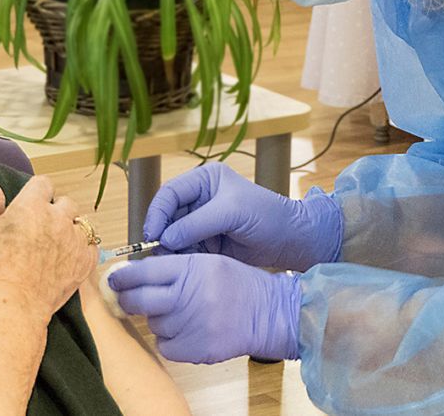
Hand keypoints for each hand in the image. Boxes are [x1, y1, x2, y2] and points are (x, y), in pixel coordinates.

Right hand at [0, 177, 98, 316]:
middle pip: (65, 203)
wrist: (13, 303)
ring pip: (81, 223)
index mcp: (32, 206)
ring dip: (72, 229)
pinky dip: (84, 250)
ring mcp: (74, 239)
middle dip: (56, 211)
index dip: (37, 193)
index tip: (33, 202)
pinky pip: (92, 247)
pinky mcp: (85, 261)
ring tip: (58, 244)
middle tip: (43, 228)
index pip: (43, 184)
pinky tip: (70, 258)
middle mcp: (58, 218)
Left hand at [108, 254, 300, 363]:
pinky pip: (164, 346)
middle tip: (126, 298)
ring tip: (180, 313)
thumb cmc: (238, 285)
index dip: (122, 276)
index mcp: (191, 269)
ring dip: (158, 319)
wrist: (269, 313)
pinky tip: (186, 330)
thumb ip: (174, 267)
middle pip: (138, 300)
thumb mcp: (208, 262)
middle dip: (127, 299)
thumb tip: (134, 274)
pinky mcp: (195, 349)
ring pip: (153, 324)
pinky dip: (170, 340)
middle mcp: (188, 296)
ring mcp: (191, 325)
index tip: (114, 279)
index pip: (142, 272)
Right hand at [144, 162, 342, 271]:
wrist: (291, 240)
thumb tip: (166, 238)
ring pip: (173, 236)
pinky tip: (193, 263)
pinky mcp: (206, 242)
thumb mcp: (232, 212)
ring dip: (173, 250)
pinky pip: (185, 250)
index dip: (157, 213)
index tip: (152, 234)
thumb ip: (197, 223)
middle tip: (161, 253)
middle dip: (163, 235)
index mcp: (204, 179)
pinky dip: (185, 258)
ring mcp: (201, 221)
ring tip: (181, 260)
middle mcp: (199, 198)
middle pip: (167, 216)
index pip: (169, 193)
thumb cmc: (268, 216)